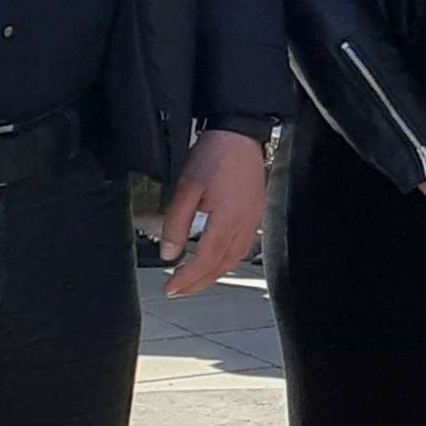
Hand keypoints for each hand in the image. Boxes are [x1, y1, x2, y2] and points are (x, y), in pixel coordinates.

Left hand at [158, 128, 267, 298]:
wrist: (239, 134)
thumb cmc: (214, 155)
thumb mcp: (186, 188)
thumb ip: (176, 224)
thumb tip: (169, 253)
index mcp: (227, 219)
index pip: (205, 261)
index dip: (187, 279)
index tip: (171, 288)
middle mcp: (244, 224)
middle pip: (221, 266)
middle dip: (199, 283)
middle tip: (179, 291)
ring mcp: (253, 219)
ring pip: (234, 259)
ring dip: (214, 274)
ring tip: (195, 280)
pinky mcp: (256, 213)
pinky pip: (244, 246)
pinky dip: (227, 260)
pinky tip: (216, 259)